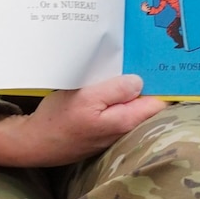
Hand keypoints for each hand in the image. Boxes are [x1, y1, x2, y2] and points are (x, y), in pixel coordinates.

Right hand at [0, 74, 167, 168]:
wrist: (35, 142)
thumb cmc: (58, 119)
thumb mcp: (85, 97)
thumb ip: (115, 90)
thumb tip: (139, 82)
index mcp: (126, 120)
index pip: (160, 102)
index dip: (164, 82)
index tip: (164, 62)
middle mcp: (126, 129)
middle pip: (149, 103)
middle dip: (151, 82)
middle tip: (148, 56)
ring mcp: (116, 131)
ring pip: (135, 106)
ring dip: (134, 88)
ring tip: (132, 64)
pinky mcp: (105, 130)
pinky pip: (121, 110)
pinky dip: (120, 96)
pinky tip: (112, 82)